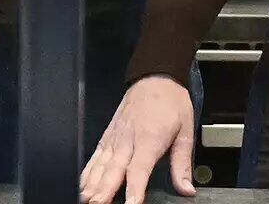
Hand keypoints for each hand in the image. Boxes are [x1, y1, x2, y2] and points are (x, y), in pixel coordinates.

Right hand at [80, 76, 195, 203]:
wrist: (155, 77)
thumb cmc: (171, 102)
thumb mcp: (186, 130)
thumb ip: (182, 163)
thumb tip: (187, 189)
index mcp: (149, 139)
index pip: (139, 169)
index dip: (134, 189)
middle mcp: (128, 139)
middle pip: (114, 170)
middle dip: (104, 189)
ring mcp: (115, 137)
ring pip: (101, 164)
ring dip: (92, 183)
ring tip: (85, 199)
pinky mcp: (108, 135)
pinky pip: (95, 156)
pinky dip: (87, 171)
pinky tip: (81, 184)